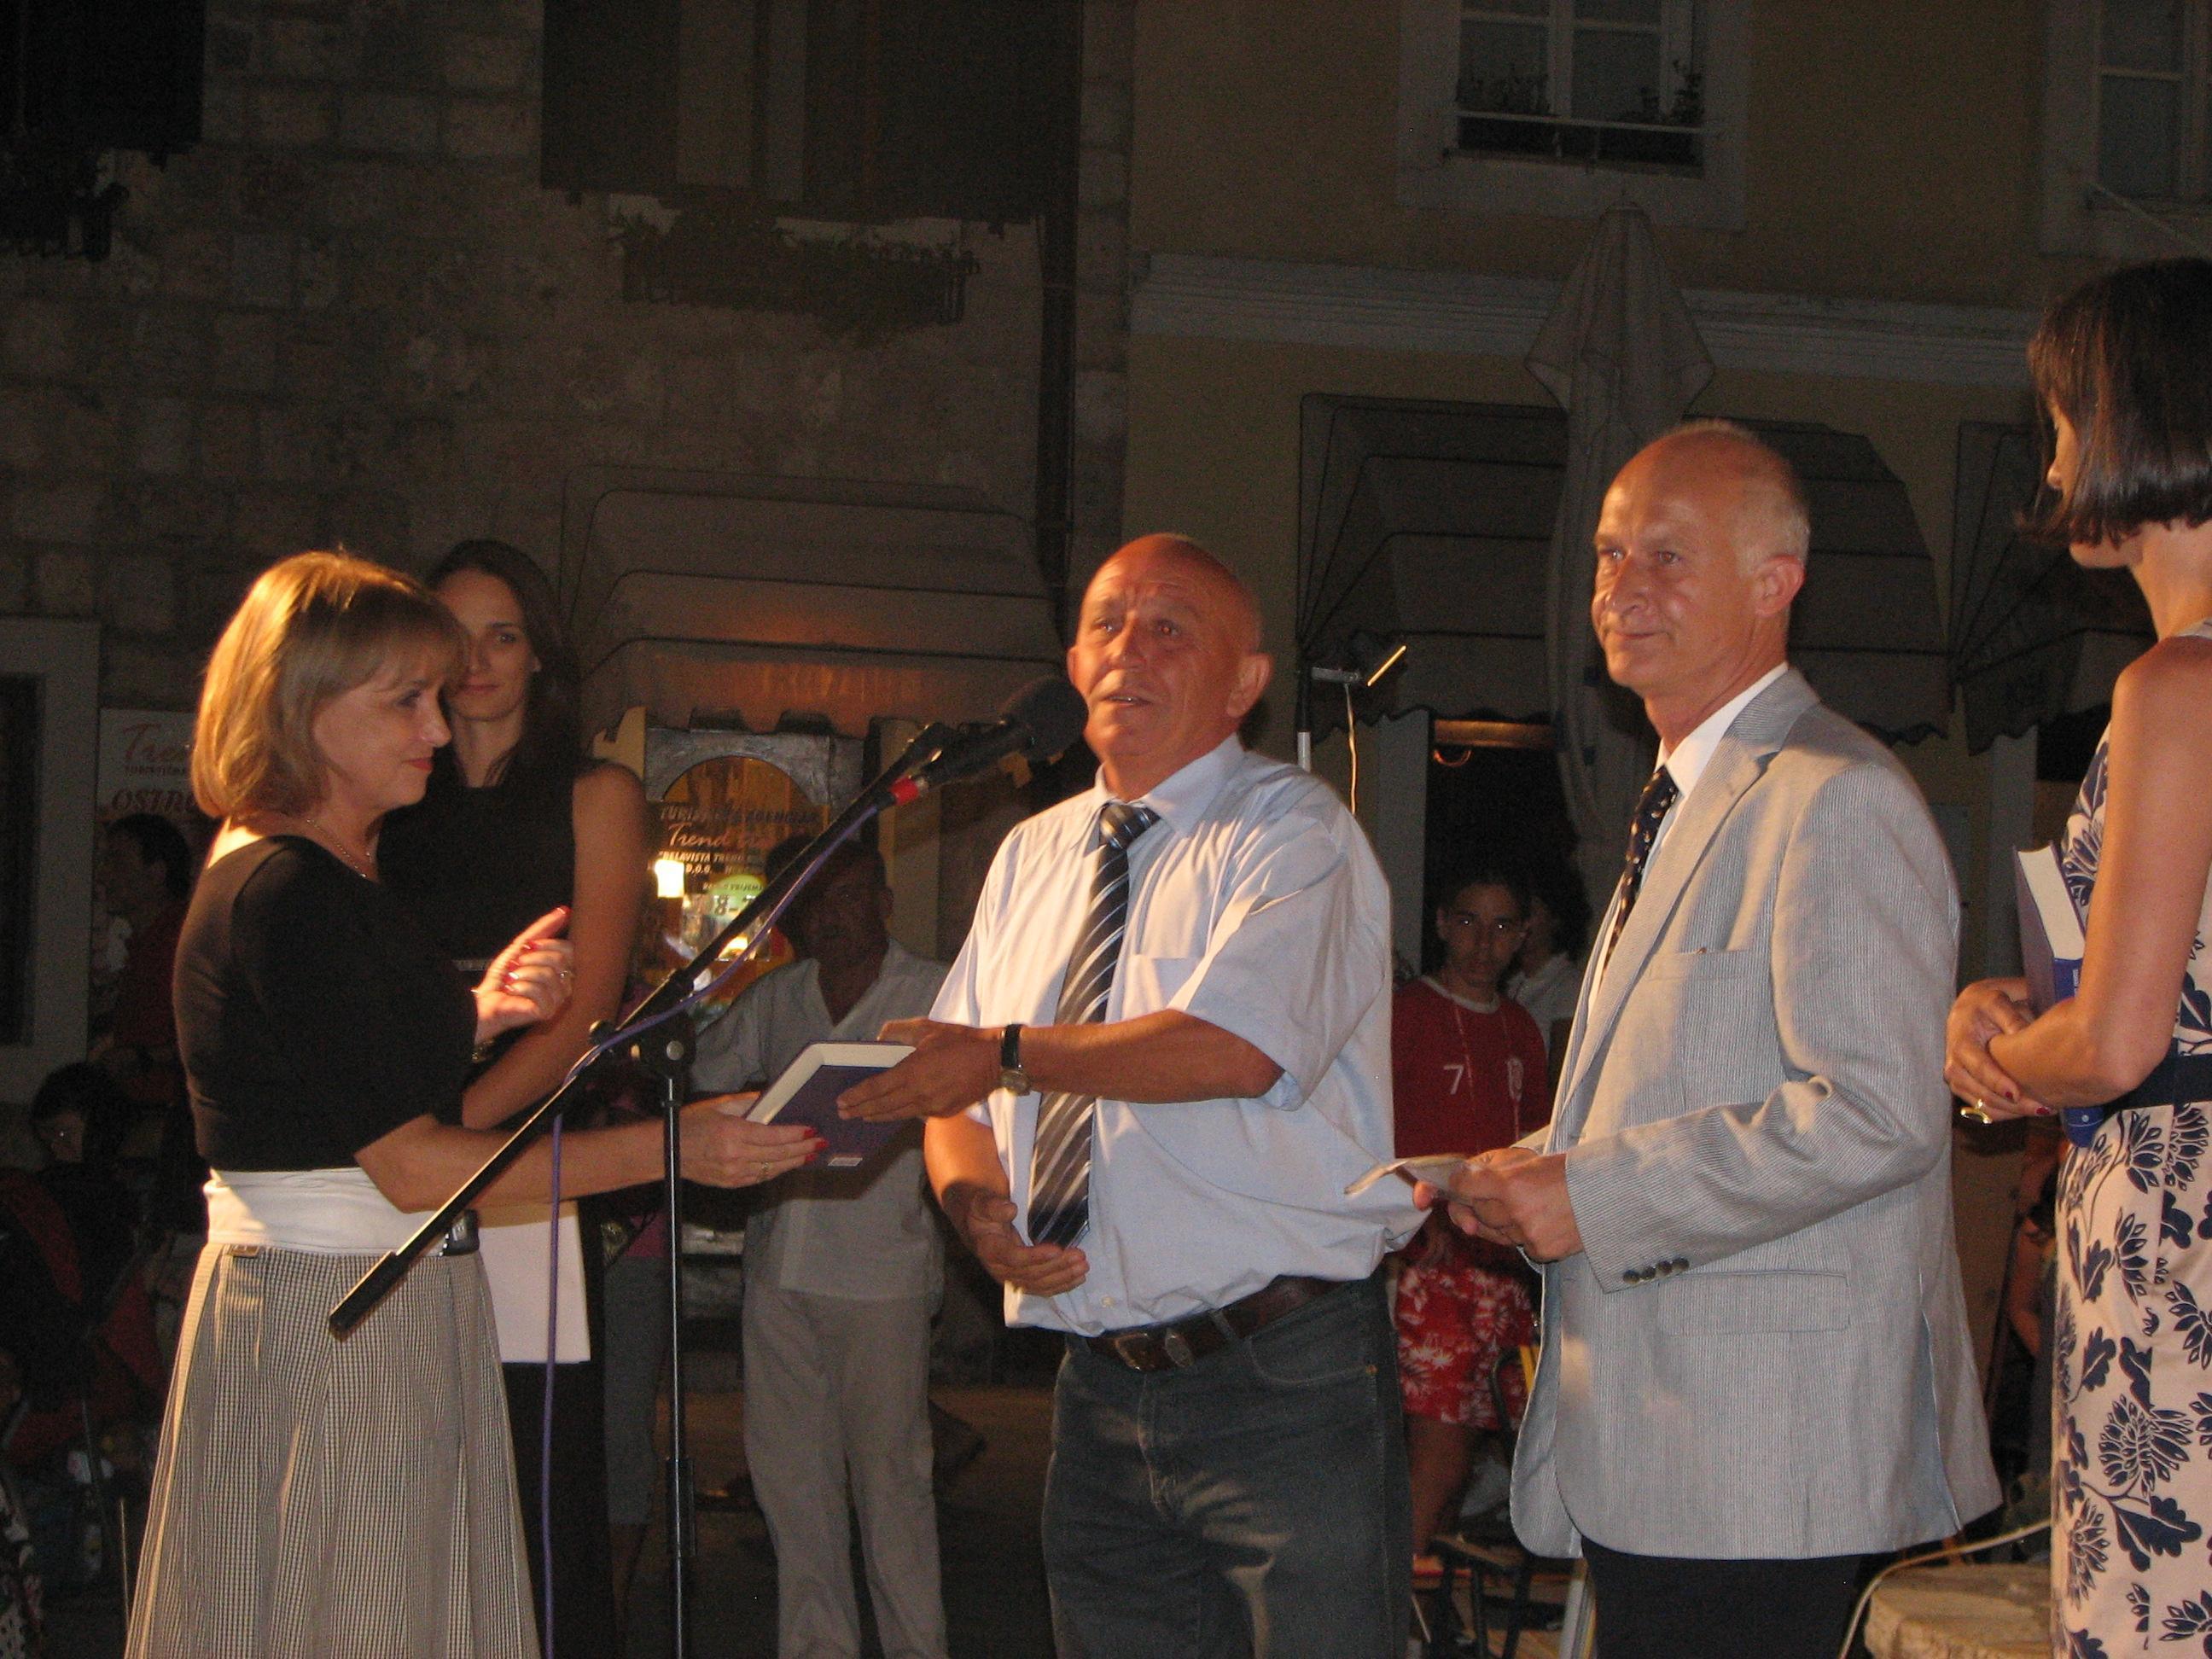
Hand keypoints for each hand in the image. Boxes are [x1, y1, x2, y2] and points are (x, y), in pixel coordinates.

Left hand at [474, 906, 574, 1043]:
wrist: (484, 1000)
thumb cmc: (502, 978)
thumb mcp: (521, 946)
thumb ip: (543, 929)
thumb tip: (564, 911)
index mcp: (560, 970)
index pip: (569, 949)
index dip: (546, 945)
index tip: (528, 948)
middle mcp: (563, 985)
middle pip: (560, 960)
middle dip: (531, 959)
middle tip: (516, 968)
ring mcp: (557, 1000)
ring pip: (549, 975)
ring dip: (523, 974)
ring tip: (512, 981)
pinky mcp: (547, 1012)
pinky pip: (540, 992)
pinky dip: (520, 989)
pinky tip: (513, 993)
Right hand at [679, 1099, 820, 1186]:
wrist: (666, 1151)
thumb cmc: (689, 1125)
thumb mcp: (717, 1106)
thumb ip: (746, 1102)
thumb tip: (769, 1099)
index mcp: (733, 1133)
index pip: (773, 1135)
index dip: (795, 1134)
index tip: (811, 1131)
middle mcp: (735, 1155)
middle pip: (778, 1154)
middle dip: (802, 1149)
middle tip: (819, 1144)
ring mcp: (733, 1173)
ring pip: (772, 1169)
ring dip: (793, 1162)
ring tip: (809, 1155)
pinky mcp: (730, 1183)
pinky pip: (760, 1178)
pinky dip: (776, 1171)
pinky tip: (787, 1164)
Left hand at [837, 1018, 997, 1120]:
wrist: (995, 1060)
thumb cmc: (962, 1041)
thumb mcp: (928, 1028)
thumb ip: (900, 1031)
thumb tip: (880, 1036)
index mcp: (912, 1071)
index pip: (876, 1088)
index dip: (857, 1095)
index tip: (842, 1100)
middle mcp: (919, 1093)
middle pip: (882, 1106)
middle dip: (861, 1110)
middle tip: (843, 1114)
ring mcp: (932, 1106)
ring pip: (898, 1115)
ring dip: (877, 1116)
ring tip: (862, 1117)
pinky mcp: (943, 1112)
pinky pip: (916, 1114)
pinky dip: (901, 1114)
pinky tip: (892, 1113)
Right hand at [948, 1185, 1087, 1295]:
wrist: (977, 1227)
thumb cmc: (982, 1212)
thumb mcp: (982, 1203)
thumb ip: (993, 1205)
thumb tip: (1010, 1209)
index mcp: (990, 1249)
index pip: (1014, 1258)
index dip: (1035, 1256)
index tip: (1057, 1249)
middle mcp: (1000, 1269)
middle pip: (1031, 1274)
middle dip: (1057, 1267)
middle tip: (1079, 1256)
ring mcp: (1011, 1277)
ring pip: (1039, 1284)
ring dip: (1063, 1278)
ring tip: (1083, 1267)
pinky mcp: (1022, 1280)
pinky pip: (1042, 1288)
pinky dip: (1060, 1285)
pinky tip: (1077, 1279)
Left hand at [1418, 1147, 1582, 1261]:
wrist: (1604, 1195)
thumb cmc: (1561, 1172)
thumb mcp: (1524, 1159)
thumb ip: (1488, 1169)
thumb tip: (1458, 1185)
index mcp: (1509, 1183)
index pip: (1463, 1185)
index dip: (1460, 1184)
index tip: (1462, 1184)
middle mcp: (1515, 1211)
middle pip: (1477, 1212)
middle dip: (1483, 1203)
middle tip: (1502, 1193)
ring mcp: (1527, 1234)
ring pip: (1495, 1231)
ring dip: (1503, 1220)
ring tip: (1527, 1205)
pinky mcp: (1540, 1251)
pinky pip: (1517, 1244)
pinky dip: (1522, 1234)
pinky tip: (1541, 1220)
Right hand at [1945, 977, 2051, 1121]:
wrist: (1972, 1007)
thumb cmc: (1990, 1002)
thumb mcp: (1999, 1000)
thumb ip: (2011, 1017)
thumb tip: (2024, 1038)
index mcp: (1960, 1035)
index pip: (1974, 1064)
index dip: (1993, 1081)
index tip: (2015, 1094)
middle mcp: (1953, 1057)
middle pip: (1972, 1088)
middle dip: (2005, 1103)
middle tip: (2039, 1108)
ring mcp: (1956, 1072)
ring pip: (1975, 1101)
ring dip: (2006, 1111)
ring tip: (2038, 1111)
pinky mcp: (1963, 1083)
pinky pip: (1979, 1105)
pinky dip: (2002, 1112)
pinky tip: (2026, 1111)